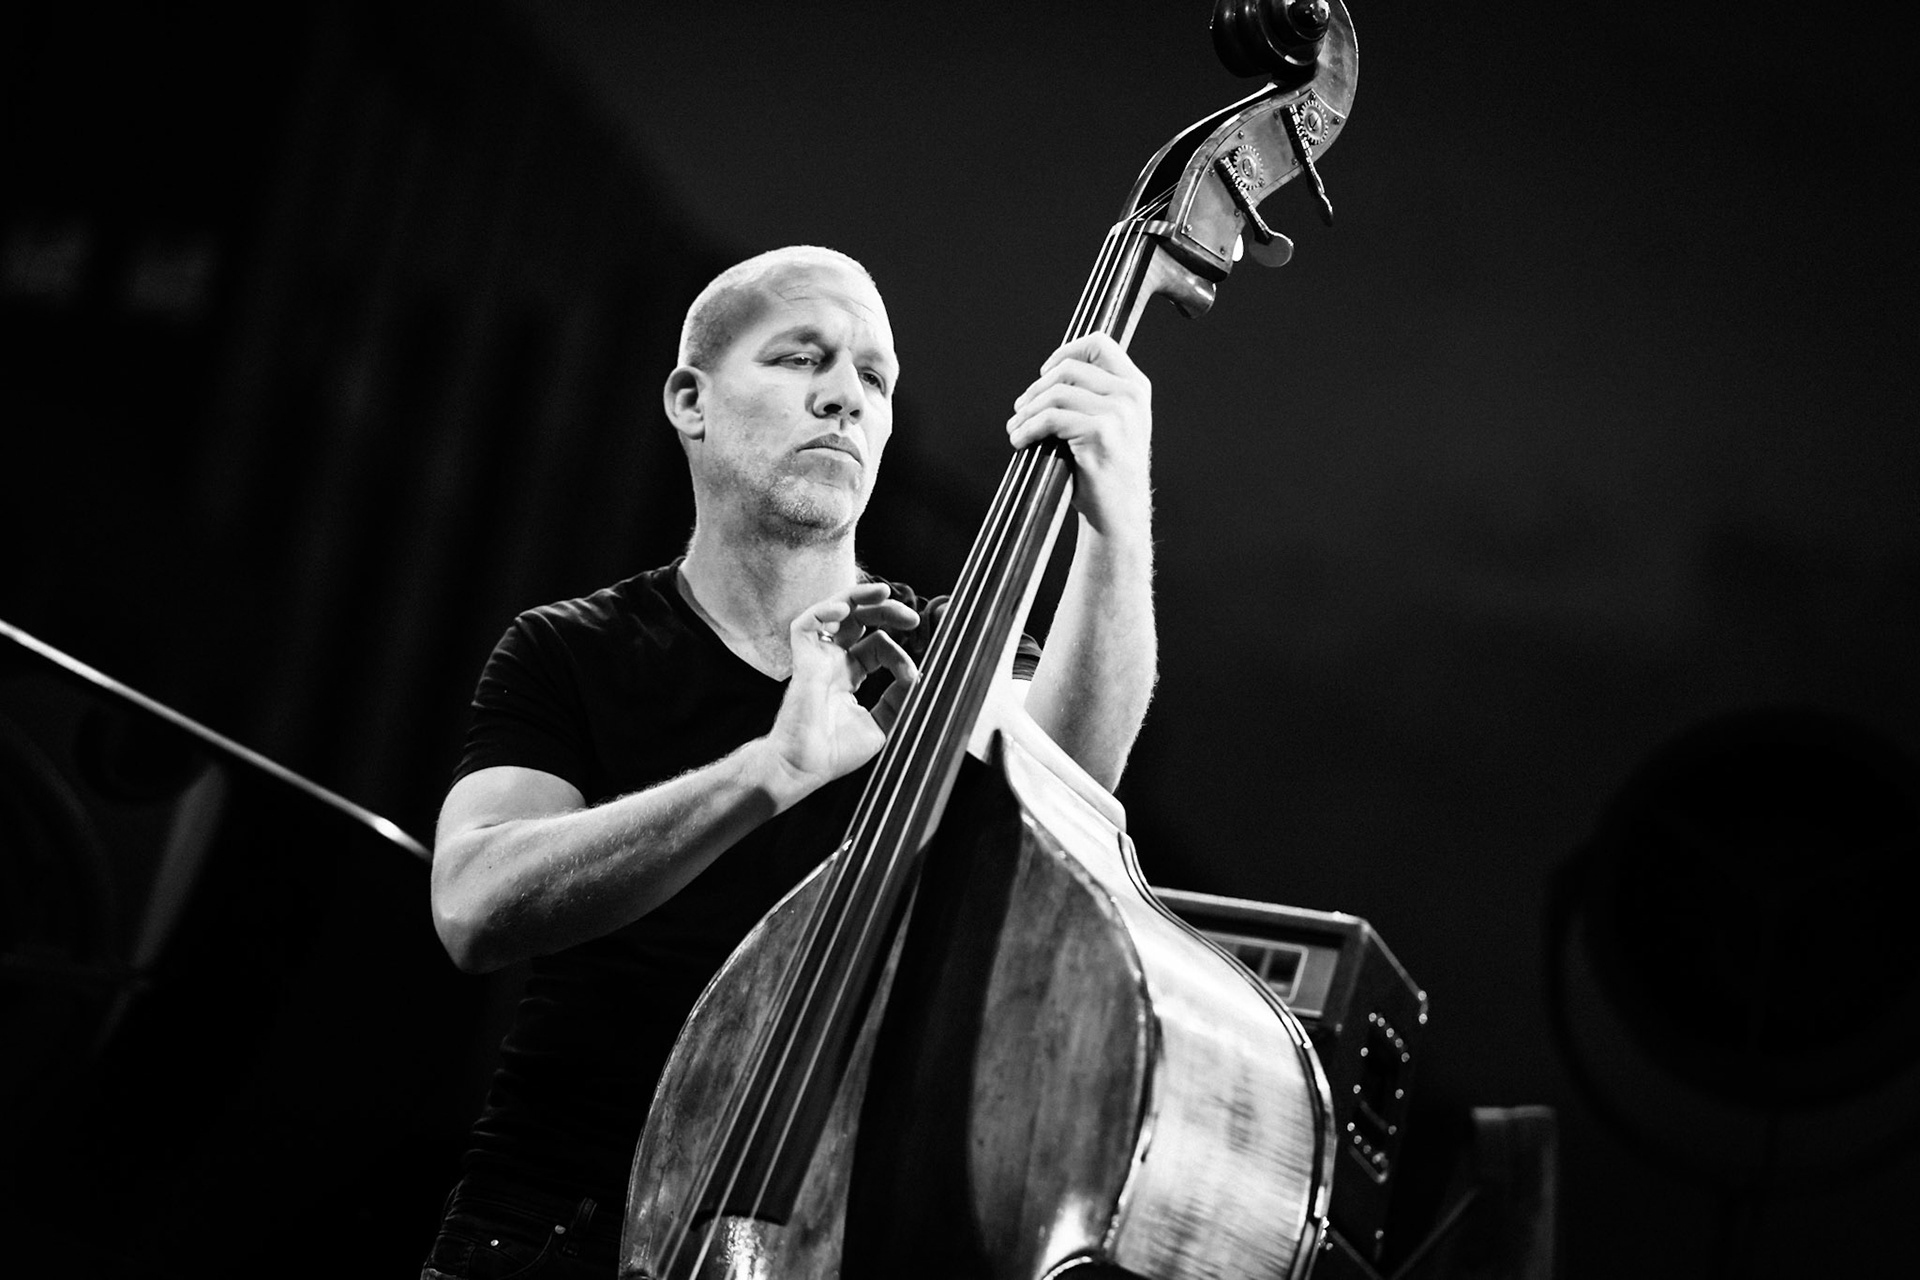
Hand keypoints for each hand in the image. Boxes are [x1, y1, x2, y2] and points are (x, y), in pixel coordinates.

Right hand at [763, 583, 920, 790]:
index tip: (912, 676)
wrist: (804, 768)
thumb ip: (899, 698)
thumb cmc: (835, 753)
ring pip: (833, 612)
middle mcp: (832, 662)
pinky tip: (843, 610)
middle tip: (910, 617)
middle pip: (858, 620)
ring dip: (858, 596)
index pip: (877, 646)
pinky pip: (806, 625)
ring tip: (883, 591)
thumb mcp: (881, 724)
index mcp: (848, 675)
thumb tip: (920, 675)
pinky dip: (823, 611)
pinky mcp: (803, 661)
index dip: (898, 654)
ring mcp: (817, 659)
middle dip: (885, 611)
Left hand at [1006, 333, 1152, 538]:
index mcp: (1136, 387)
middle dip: (1036, 389)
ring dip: (1026, 411)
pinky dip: (1027, 428)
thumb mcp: (1114, 424)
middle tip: (1020, 410)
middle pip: (1068, 369)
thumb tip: (1049, 376)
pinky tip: (1019, 440)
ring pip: (1055, 393)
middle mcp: (1131, 396)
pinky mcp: (1099, 434)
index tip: (1044, 373)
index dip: (1065, 352)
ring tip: (1016, 427)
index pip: (1099, 344)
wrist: (1120, 515)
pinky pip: (1049, 418)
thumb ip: (1095, 396)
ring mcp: (1118, 414)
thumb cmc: (1107, 472)